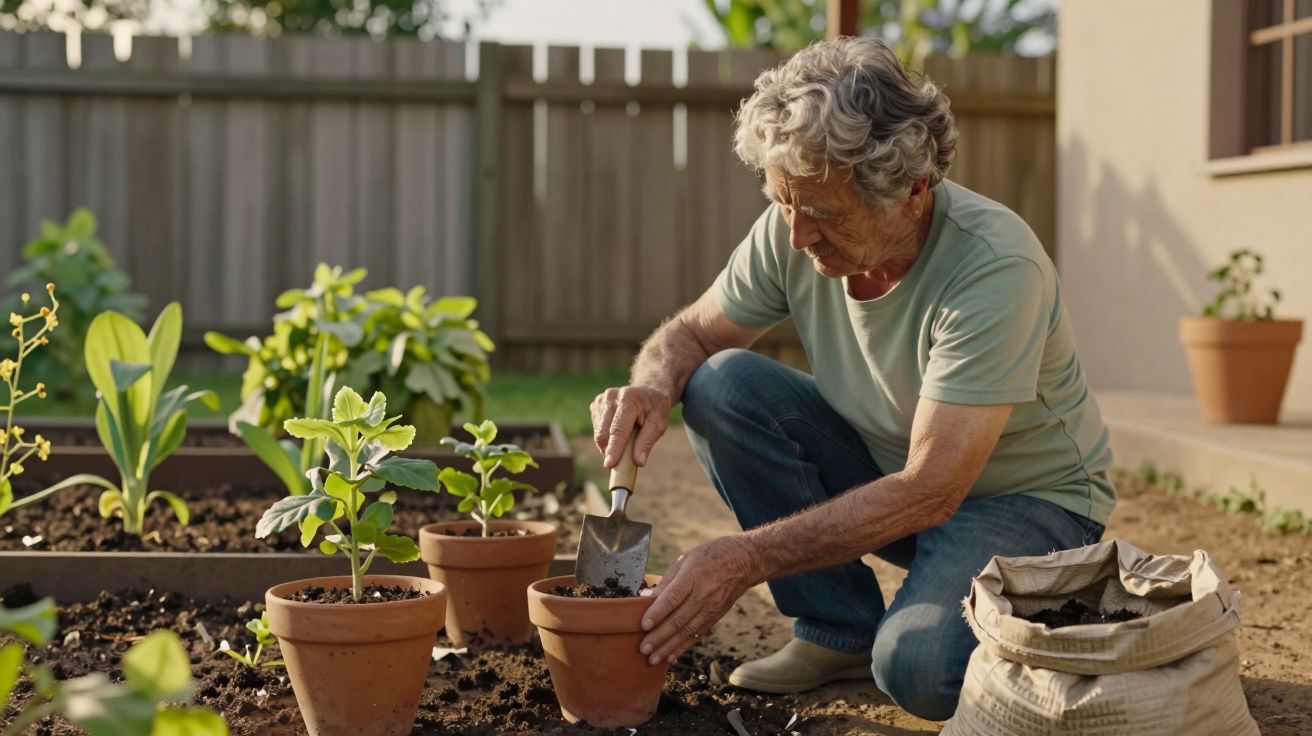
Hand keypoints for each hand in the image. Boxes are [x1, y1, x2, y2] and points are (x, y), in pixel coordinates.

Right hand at [590, 385, 672, 467]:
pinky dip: (606, 436)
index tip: (609, 465)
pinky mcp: (596, 404)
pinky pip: (596, 429)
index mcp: (629, 399)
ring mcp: (602, 399)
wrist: (649, 392)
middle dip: (610, 450)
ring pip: (598, 433)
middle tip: (621, 461)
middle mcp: (611, 396)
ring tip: (625, 439)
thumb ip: (647, 441)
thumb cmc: (655, 409)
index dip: (614, 448)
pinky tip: (618, 432)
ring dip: (608, 444)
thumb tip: (638, 461)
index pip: (618, 429)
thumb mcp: (659, 424)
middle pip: (603, 432)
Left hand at [639, 536, 759, 665]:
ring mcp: (711, 608)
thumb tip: (647, 598)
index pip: (673, 598)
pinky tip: (671, 656)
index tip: (644, 625)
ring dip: (669, 647)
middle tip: (643, 648)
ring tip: (653, 659)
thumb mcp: (686, 559)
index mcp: (693, 576)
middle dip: (660, 636)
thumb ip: (667, 580)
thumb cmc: (710, 556)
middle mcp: (703, 594)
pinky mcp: (716, 616)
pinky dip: (683, 646)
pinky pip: (698, 634)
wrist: (744, 562)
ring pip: (688, 631)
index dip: (658, 612)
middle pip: (679, 619)